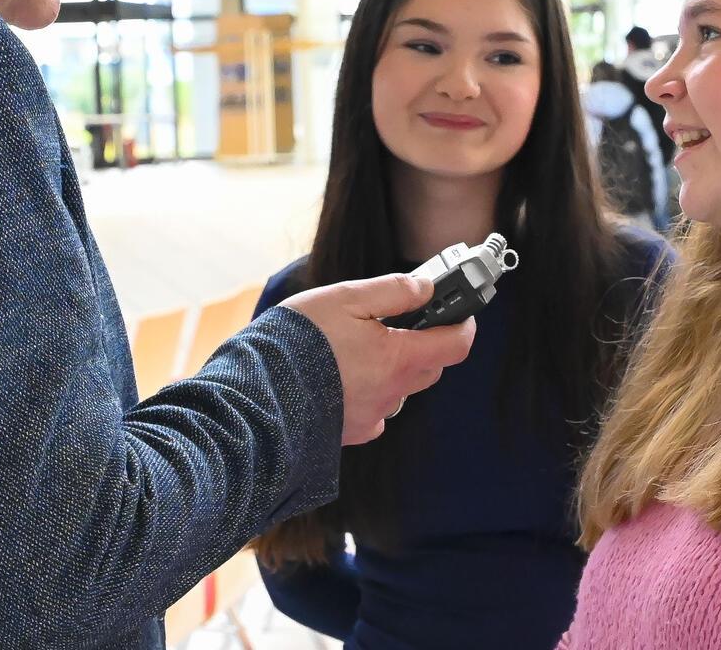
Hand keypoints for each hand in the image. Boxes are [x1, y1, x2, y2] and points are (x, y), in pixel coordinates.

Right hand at [279, 274, 475, 444]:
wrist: (256, 393)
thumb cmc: (299, 340)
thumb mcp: (346, 298)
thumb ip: (393, 291)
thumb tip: (425, 288)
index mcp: (398, 359)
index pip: (455, 344)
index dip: (463, 323)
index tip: (460, 310)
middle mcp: (392, 393)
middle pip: (429, 367)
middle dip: (423, 343)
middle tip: (396, 321)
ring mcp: (372, 416)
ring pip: (400, 389)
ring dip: (392, 368)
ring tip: (355, 347)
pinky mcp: (351, 432)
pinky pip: (374, 409)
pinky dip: (368, 392)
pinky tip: (341, 377)